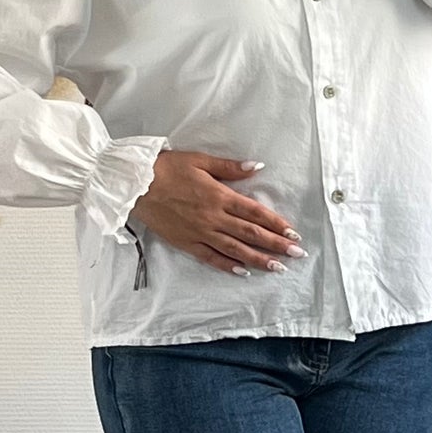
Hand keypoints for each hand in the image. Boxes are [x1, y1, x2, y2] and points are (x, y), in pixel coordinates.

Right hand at [130, 150, 306, 274]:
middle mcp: (213, 217)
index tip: (292, 233)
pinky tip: (243, 272)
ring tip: (277, 268)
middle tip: (296, 255)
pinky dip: (228, 266)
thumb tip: (256, 167)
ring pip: (235, 249)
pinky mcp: (186, 242)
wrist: (135, 184)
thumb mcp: (200, 160)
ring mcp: (200, 232)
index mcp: (219, 196)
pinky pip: (211, 257)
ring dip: (258, 259)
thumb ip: (230, 168)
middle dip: (276, 245)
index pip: (255, 212)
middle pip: (251, 234)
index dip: (276, 224)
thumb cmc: (166, 168)